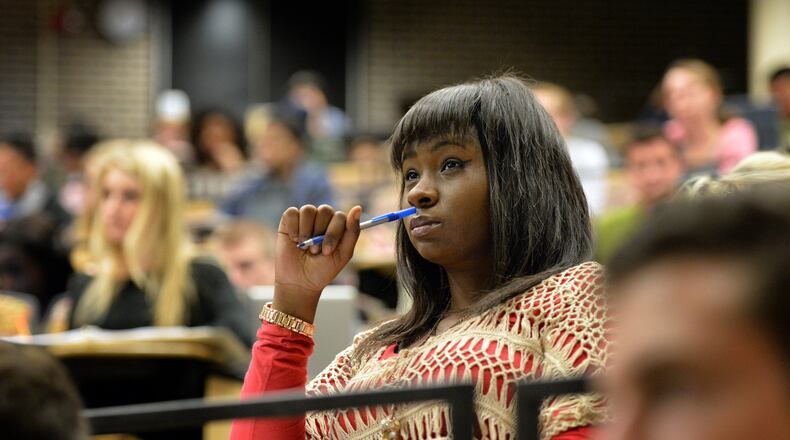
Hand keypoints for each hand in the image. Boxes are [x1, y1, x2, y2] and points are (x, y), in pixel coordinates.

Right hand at [272, 204, 361, 322]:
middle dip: (319, 233)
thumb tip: (358, 208)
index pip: (340, 217)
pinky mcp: (289, 221)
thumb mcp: (343, 254)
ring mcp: (305, 219)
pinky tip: (294, 240)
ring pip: (308, 210)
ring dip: (306, 231)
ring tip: (304, 247)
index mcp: (337, 225)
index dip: (333, 233)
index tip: (327, 252)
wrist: (299, 282)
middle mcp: (322, 219)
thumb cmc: (323, 269)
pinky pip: (292, 212)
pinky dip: (293, 227)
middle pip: (325, 210)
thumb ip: (352, 231)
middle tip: (314, 251)